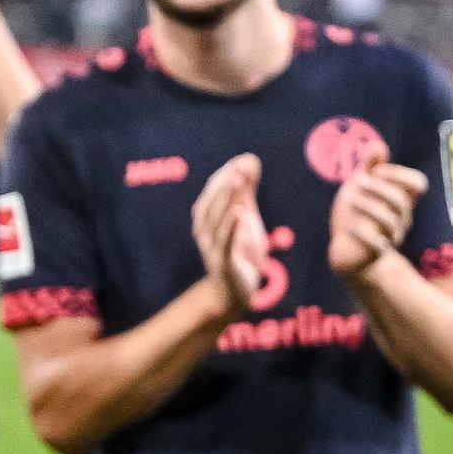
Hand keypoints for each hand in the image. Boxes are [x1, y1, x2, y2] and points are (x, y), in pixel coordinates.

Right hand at [191, 154, 266, 313]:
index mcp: (207, 220)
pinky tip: (238, 213)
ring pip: (216, 220)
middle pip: (210, 204)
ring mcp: (211, 248)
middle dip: (224, 184)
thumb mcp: (244, 220)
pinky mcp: (223, 262)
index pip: (211, 194)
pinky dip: (230, 227)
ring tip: (237, 182)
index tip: (241, 161)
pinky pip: (225, 243)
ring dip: (226, 200)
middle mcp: (204, 232)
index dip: (224, 177)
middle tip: (238, 167)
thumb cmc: (237, 253)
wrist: (232, 292)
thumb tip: (249, 162)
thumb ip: (245, 193)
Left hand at [330, 155, 428, 280]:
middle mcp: (400, 218)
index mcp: (398, 200)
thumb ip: (369, 167)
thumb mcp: (359, 189)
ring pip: (389, 221)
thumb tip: (377, 144)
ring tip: (347, 198)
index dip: (400, 174)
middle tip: (358, 181)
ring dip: (367, 206)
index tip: (376, 170)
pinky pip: (377, 245)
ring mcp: (389, 236)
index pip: (418, 184)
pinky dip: (363, 234)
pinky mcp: (374, 253)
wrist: (347, 253)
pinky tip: (349, 227)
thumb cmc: (356, 216)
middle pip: (401, 200)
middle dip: (379, 188)